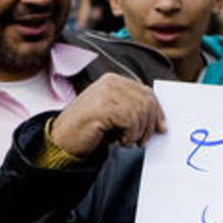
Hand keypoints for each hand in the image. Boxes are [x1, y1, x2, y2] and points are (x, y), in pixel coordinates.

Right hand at [48, 73, 165, 157]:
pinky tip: (120, 141)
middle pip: (146, 100)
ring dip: (138, 132)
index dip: (157, 111)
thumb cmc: (89, 129)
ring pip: (141, 111)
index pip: (146, 92)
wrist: (62, 139)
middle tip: (143, 140)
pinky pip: (131, 120)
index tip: (161, 128)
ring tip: (128, 141)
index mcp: (114, 81)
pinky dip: (130, 135)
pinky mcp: (103, 106)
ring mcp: (106, 92)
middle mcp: (111, 82)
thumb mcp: (114, 115)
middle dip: (150, 124)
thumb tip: (159, 122)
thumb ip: (133, 110)